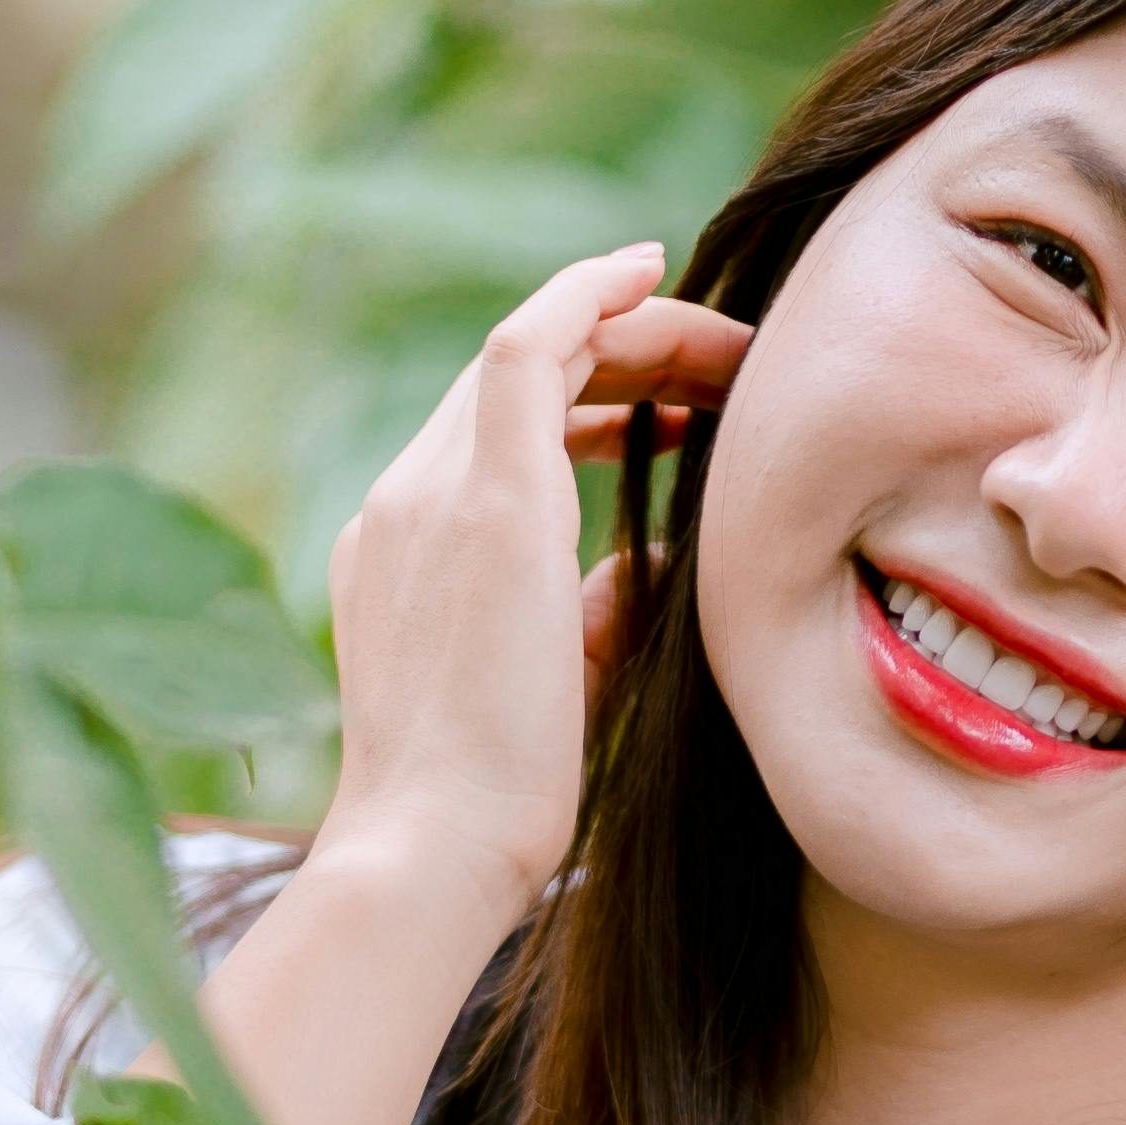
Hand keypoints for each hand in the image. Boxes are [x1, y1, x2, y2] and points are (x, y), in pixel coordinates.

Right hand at [322, 243, 748, 947]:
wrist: (432, 853)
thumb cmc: (493, 807)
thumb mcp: (553, 686)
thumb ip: (590, 611)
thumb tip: (648, 562)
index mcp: (404, 553)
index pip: (495, 435)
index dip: (586, 402)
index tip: (664, 407)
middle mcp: (403, 506)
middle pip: (513, 381)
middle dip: (624, 356)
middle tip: (722, 368)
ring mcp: (431, 494)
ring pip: (527, 353)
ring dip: (630, 333)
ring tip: (721, 345)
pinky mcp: (485, 500)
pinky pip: (530, 348)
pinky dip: (588, 298)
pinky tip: (648, 271)